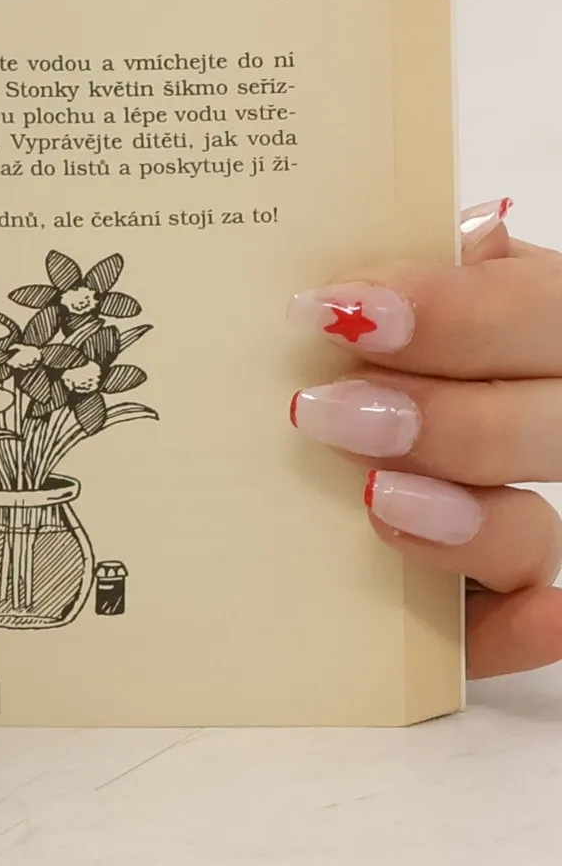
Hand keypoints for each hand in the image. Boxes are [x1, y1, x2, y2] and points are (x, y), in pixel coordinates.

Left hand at [289, 198, 561, 677]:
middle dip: (444, 419)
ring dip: (464, 515)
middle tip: (325, 411)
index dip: (457, 315)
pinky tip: (537, 615)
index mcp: (535, 322)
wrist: (330, 401)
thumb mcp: (393, 287)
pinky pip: (524, 613)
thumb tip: (444, 242)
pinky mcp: (487, 594)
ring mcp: (517, 507)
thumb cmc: (365, 330)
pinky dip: (530, 623)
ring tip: (376, 501)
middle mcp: (547, 414)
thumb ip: (419, 267)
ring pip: (532, 524)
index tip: (345, 312)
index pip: (540, 311)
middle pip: (545, 424)